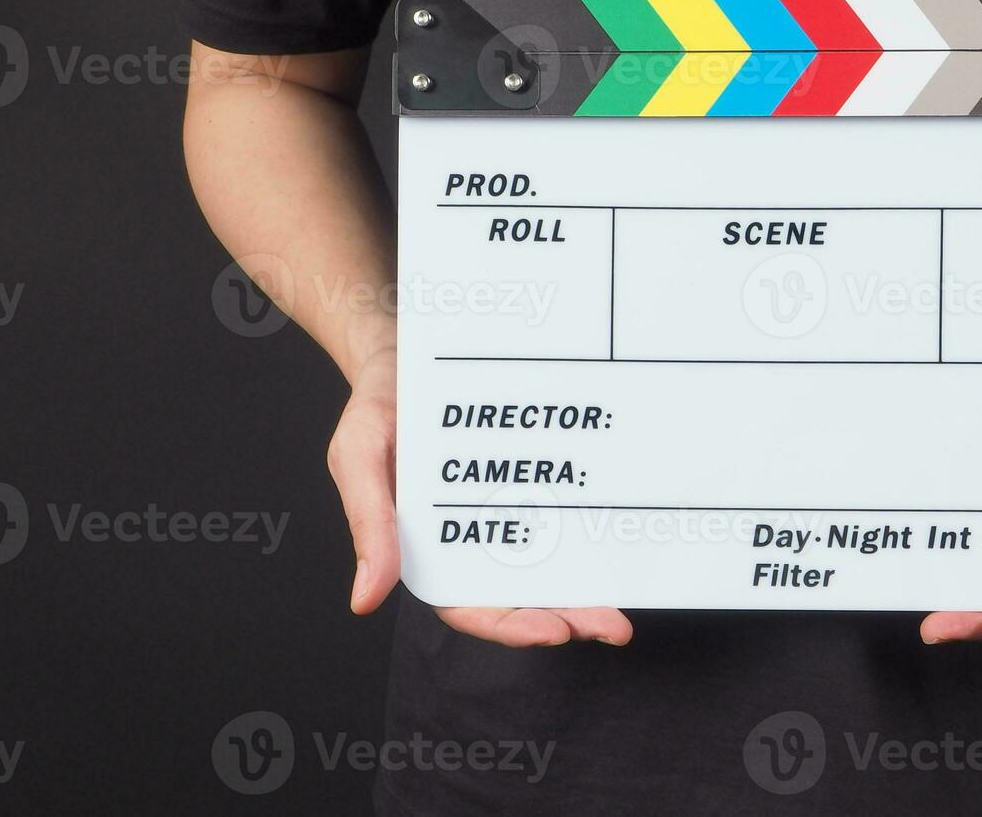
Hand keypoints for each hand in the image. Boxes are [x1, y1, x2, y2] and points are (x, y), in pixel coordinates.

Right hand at [328, 346, 632, 646]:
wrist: (407, 349)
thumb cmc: (378, 408)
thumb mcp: (359, 457)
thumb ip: (369, 524)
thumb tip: (365, 599)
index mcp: (428, 547)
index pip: (468, 604)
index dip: (509, 626)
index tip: (550, 631)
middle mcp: (474, 537)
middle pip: (521, 595)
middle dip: (566, 619)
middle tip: (609, 628)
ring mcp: (508, 509)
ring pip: (550, 565)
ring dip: (585, 594)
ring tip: (621, 612)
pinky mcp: (533, 479)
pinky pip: (564, 513)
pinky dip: (591, 536)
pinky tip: (621, 547)